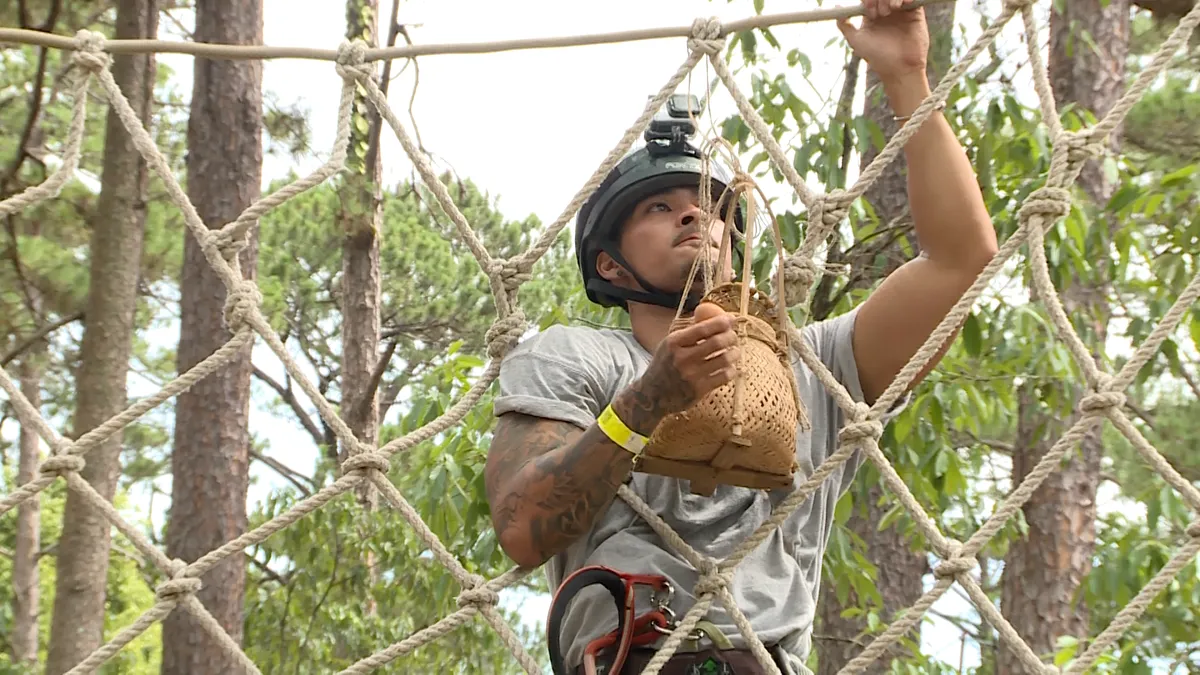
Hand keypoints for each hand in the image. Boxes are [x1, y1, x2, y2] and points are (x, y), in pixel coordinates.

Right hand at [636, 302, 740, 417]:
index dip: (722, 322)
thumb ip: (689, 328)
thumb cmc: (665, 363)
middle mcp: (682, 358)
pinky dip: (731, 370)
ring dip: (735, 353)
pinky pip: (724, 376)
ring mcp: (691, 375)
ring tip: (735, 351)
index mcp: (674, 342)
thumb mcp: (670, 343)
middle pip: (717, 342)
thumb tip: (712, 312)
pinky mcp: (699, 390)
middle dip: (731, 336)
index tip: (731, 319)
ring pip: (724, 359)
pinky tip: (729, 367)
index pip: (703, 328)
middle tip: (734, 336)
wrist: (652, 395)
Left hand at [837, 0, 928, 81]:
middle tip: (881, 14)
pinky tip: (903, 5)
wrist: (899, 67)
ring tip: (893, 9)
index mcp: (871, 15)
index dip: (869, 0)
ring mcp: (900, 11)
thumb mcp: (856, 40)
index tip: (870, 14)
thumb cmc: (877, 57)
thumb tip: (836, 6)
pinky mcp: (914, 12)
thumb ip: (844, 24)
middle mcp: (885, 10)